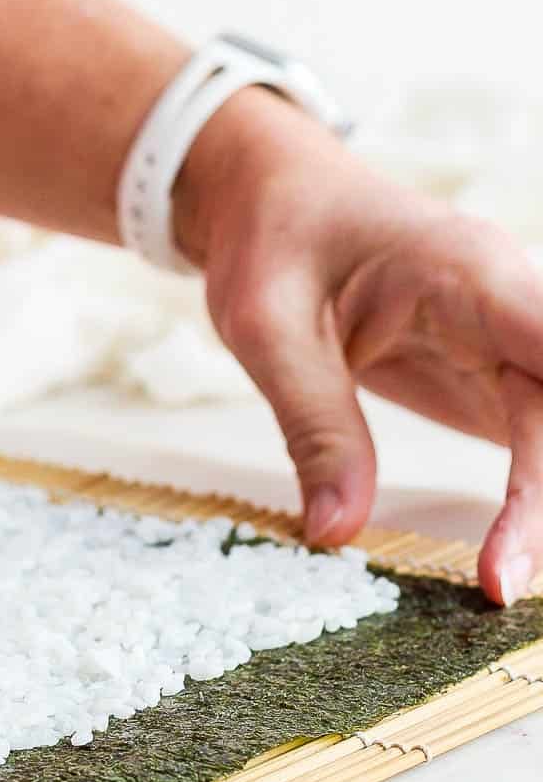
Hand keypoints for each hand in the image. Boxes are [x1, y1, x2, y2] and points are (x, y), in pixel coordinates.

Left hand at [173, 88, 542, 605]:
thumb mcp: (266, 328)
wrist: (272, 197)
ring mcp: (512, 340)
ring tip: (506, 584)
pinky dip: (537, 499)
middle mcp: (513, 305)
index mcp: (472, 274)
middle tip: (505, 584)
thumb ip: (312, 427)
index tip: (527, 537)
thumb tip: (336, 533)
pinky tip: (519, 556)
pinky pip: (538, 440)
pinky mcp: (494, 374)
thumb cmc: (272, 239)